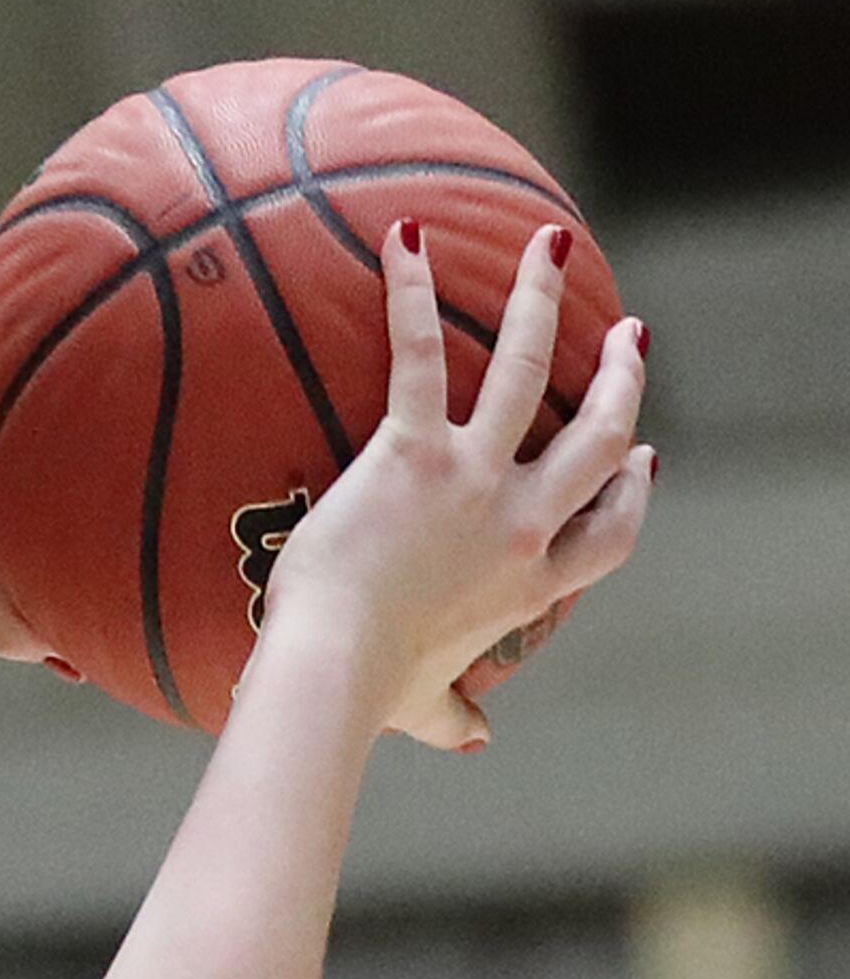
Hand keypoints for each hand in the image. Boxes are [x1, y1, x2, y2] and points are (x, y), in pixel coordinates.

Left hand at [262, 223, 652, 751]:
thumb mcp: (424, 706)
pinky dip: (412, 294)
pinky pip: (416, 356)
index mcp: (529, 587)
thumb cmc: (367, 694)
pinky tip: (407, 239)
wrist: (331, 672)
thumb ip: (454, 714)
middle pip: (598, 442)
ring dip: (545, 302)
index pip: (611, 537)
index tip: (646, 462)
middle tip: (631, 336)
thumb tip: (474, 738)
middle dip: (622, 383)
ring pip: (530, 372)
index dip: (634, 495)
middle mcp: (520, 526)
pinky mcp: (411, 454)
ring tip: (552, 244)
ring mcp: (474, 482)